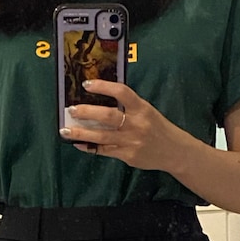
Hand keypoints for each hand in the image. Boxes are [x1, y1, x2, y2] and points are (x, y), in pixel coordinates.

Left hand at [60, 80, 187, 171]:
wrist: (174, 151)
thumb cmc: (157, 127)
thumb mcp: (147, 111)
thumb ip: (128, 107)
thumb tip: (98, 102)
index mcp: (142, 108)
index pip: (122, 93)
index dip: (103, 87)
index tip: (86, 84)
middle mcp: (137, 124)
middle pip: (108, 116)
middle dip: (87, 113)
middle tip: (71, 110)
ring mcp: (132, 141)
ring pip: (102, 136)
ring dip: (81, 133)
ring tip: (65, 131)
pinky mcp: (128, 156)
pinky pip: (104, 151)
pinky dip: (90, 147)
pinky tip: (78, 144)